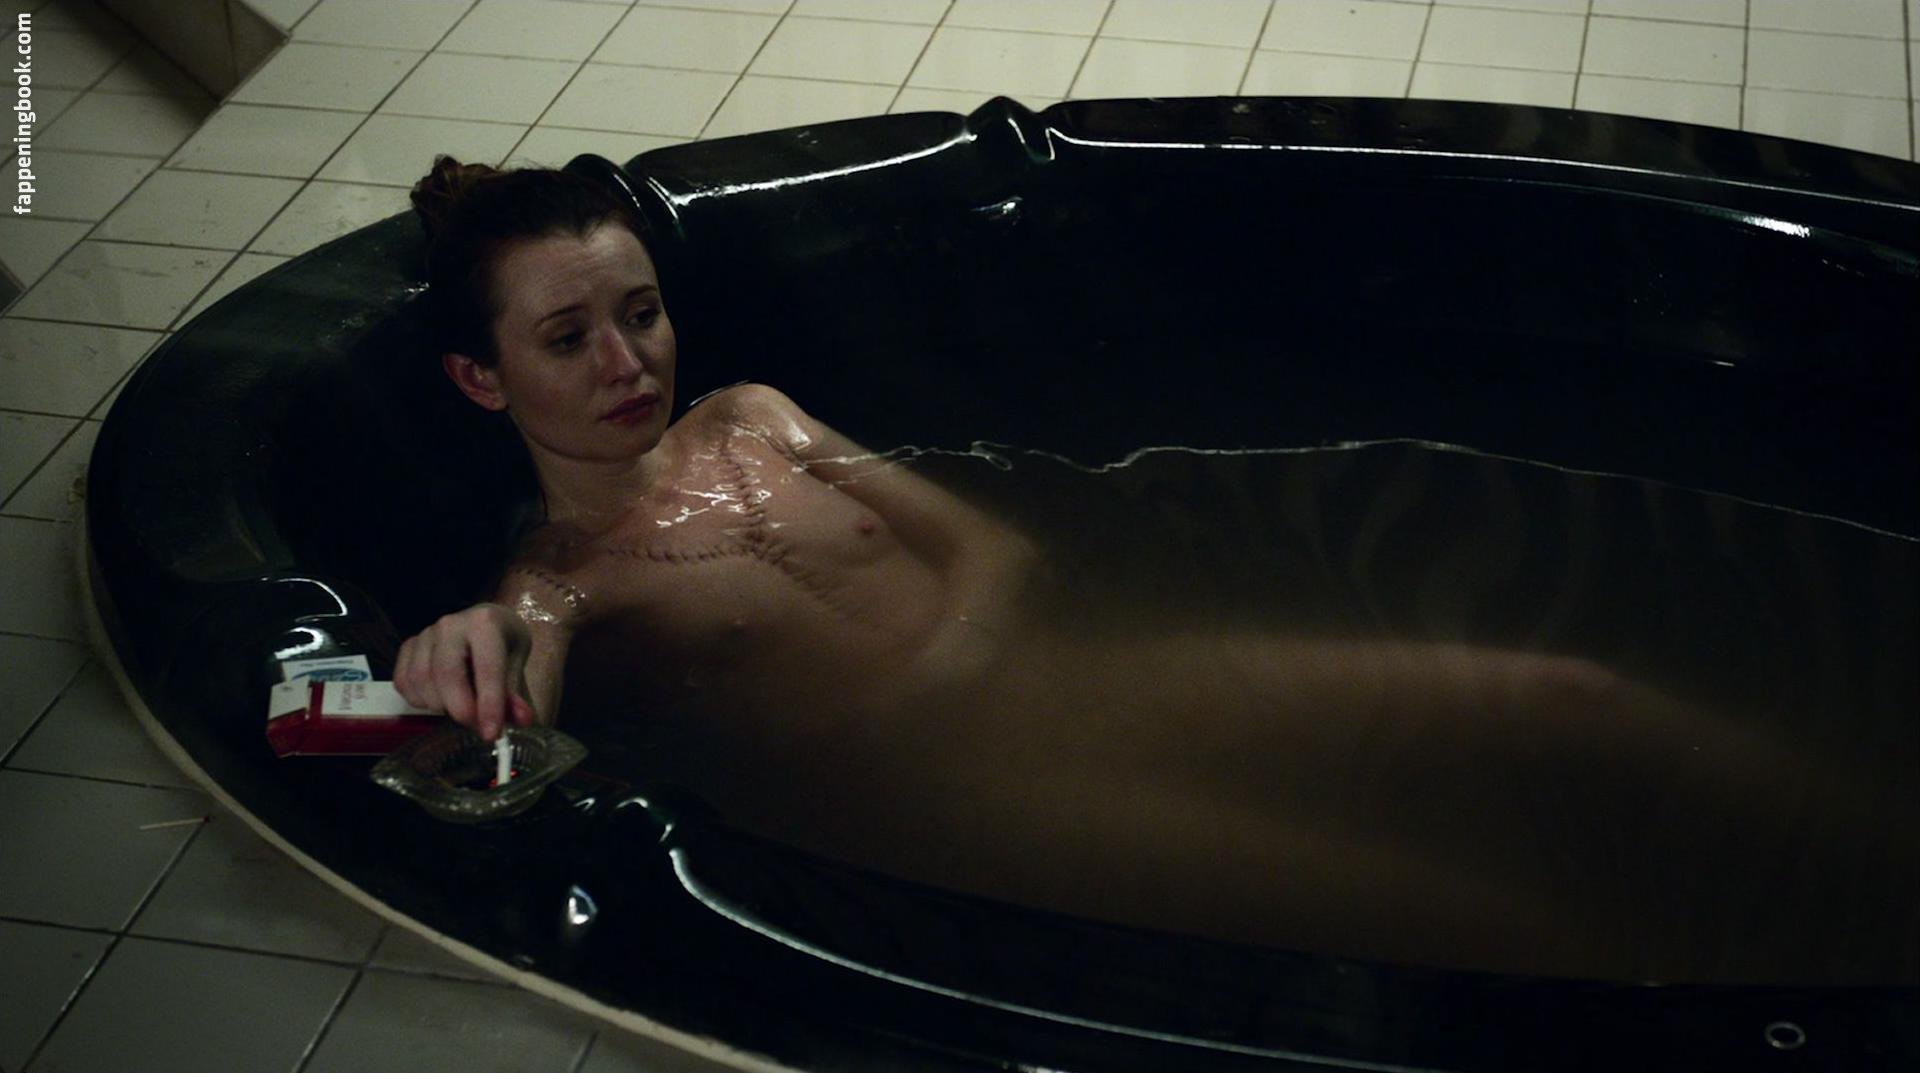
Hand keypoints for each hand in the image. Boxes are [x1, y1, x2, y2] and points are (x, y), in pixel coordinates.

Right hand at [394, 602, 535, 741]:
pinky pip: (403, 681)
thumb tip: (522, 720)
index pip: (486, 668)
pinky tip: (438, 701)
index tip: (492, 734)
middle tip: (476, 727)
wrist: (486, 623)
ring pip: (420, 679)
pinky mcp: (409, 646)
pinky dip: (418, 700)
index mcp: (485, 624)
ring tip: (461, 710)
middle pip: (446, 674)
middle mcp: (450, 625)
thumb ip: (515, 693)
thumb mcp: (517, 663)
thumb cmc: (503, 644)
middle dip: (460, 709)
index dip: (489, 704)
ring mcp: (425, 634)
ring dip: (439, 706)